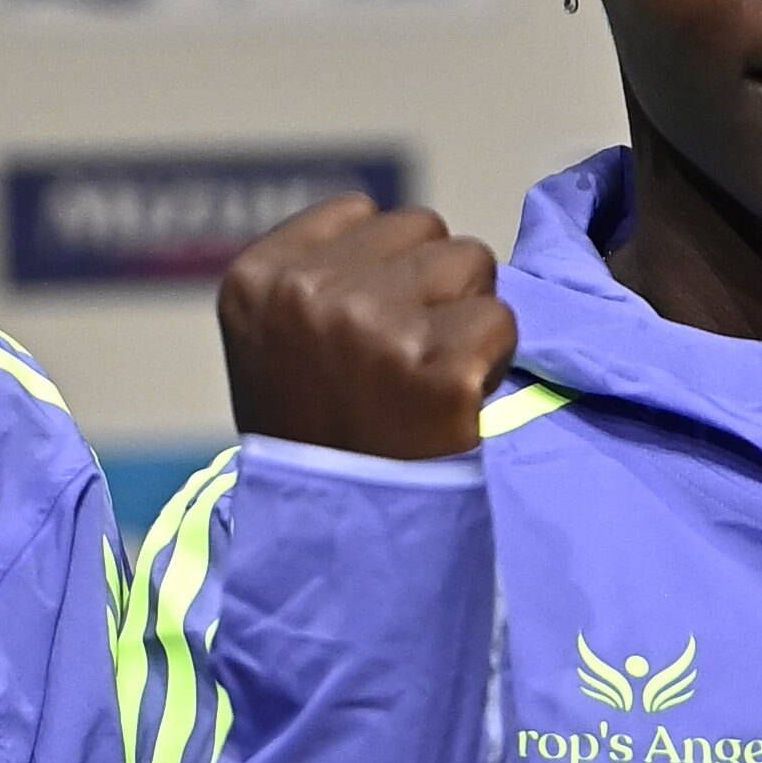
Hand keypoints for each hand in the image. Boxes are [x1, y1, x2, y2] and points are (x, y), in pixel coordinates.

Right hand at [216, 198, 518, 463]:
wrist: (337, 550)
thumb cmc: (317, 446)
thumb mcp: (277, 348)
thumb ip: (319, 279)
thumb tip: (410, 237)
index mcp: (259, 278)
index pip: (362, 213)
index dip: (385, 269)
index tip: (371, 333)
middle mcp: (310, 293)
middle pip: (424, 228)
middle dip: (432, 285)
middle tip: (410, 361)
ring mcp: (375, 326)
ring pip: (471, 260)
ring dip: (468, 315)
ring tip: (432, 380)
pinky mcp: (440, 367)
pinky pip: (502, 320)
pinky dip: (494, 360)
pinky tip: (456, 404)